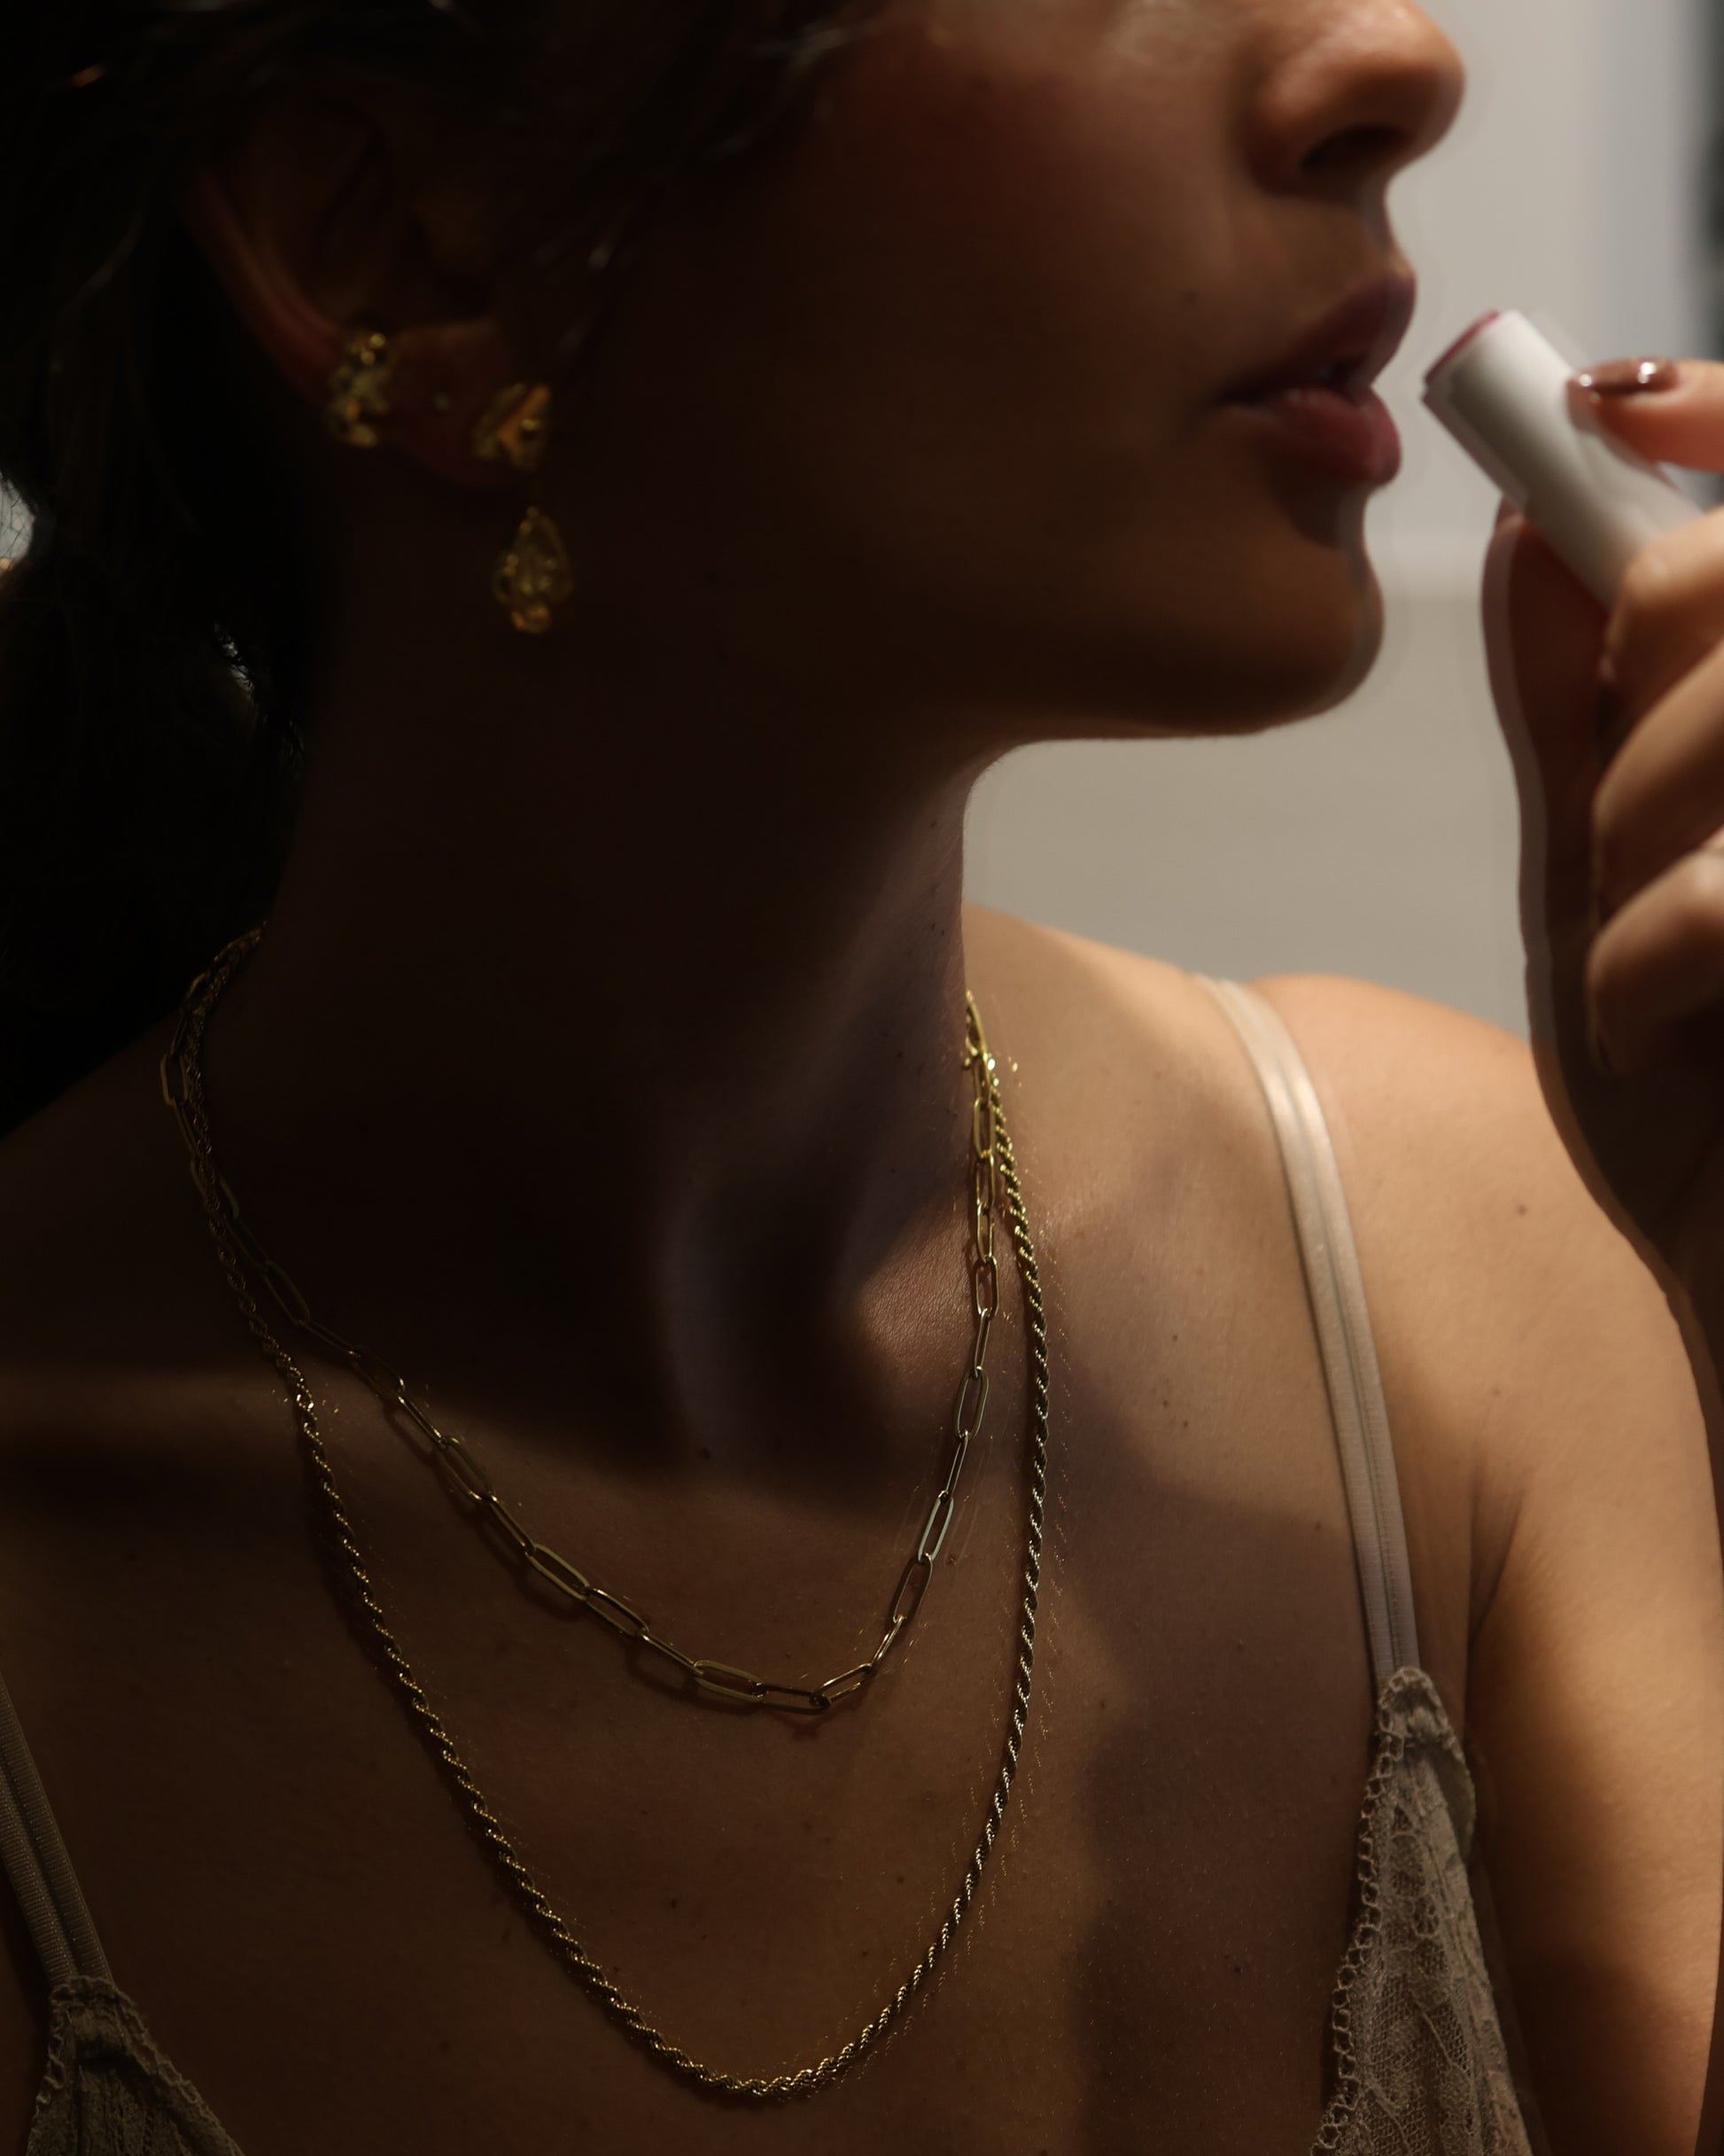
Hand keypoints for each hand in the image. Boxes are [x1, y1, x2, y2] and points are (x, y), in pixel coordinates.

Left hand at [1488, 361, 1723, 1314]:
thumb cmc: (1692, 1121)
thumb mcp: (1602, 889)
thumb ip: (1577, 710)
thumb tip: (1528, 516)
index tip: (1607, 407)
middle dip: (1642, 709)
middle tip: (1615, 853)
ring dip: (1643, 848)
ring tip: (1643, 982)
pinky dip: (1661, 949)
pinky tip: (1669, 1037)